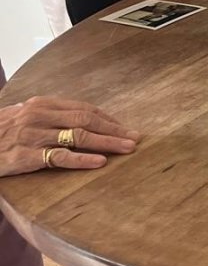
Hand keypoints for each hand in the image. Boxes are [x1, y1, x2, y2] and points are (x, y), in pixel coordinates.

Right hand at [0, 96, 137, 176]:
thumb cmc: (0, 131)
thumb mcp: (23, 115)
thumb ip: (50, 116)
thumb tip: (80, 120)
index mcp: (42, 104)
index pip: (83, 108)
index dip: (108, 119)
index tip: (126, 127)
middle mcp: (40, 116)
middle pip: (86, 120)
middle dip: (114, 129)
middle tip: (136, 138)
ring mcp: (34, 135)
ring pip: (78, 136)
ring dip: (107, 143)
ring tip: (128, 148)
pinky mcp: (27, 156)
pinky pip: (59, 157)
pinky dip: (82, 160)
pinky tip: (99, 162)